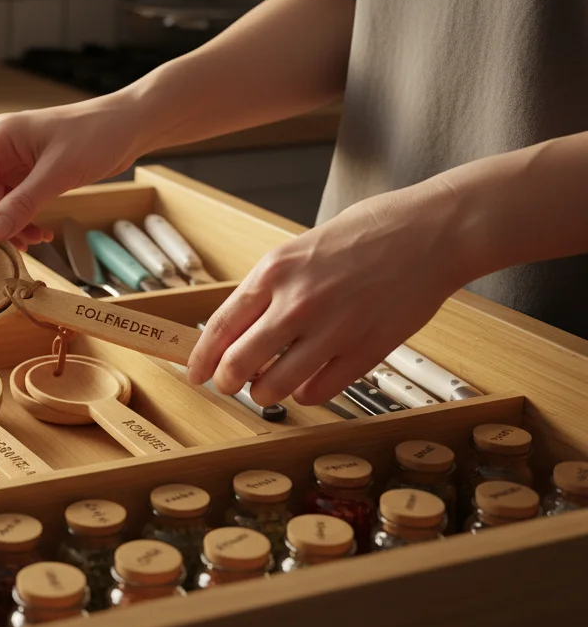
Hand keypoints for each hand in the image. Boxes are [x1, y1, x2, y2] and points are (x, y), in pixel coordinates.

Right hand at [0, 94, 144, 246]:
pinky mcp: (34, 174)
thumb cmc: (96, 135)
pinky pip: (18, 204)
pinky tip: (42, 234)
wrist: (130, 125)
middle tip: (7, 250)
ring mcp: (18, 163)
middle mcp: (2, 149)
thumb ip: (23, 203)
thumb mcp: (58, 172)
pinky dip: (26, 221)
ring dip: (11, 227)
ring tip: (33, 243)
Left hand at [186, 185, 467, 405]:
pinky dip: (306, 394)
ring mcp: (332, 329)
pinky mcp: (366, 350)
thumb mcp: (301, 249)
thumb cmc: (369, 232)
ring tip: (267, 388)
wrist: (432, 232)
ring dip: (265, 393)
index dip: (202, 357)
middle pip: (239, 362)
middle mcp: (298, 302)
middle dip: (227, 381)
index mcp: (275, 271)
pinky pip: (319, 390)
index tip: (196, 372)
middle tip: (229, 384)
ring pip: (276, 385)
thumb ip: (270, 287)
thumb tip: (239, 327)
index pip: (221, 326)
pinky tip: (306, 384)